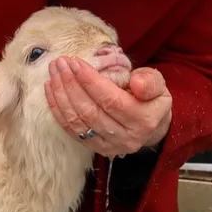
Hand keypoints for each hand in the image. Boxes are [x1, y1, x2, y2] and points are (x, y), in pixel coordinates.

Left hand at [45, 57, 171, 157]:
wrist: (152, 125)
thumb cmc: (152, 98)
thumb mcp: (159, 85)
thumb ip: (150, 81)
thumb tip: (136, 82)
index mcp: (144, 120)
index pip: (111, 101)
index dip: (91, 81)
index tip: (76, 62)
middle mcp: (127, 137)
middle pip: (91, 112)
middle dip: (71, 85)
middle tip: (60, 64)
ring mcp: (110, 146)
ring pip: (78, 122)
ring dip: (61, 96)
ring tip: (54, 73)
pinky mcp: (96, 148)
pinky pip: (72, 130)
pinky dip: (58, 110)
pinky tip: (51, 91)